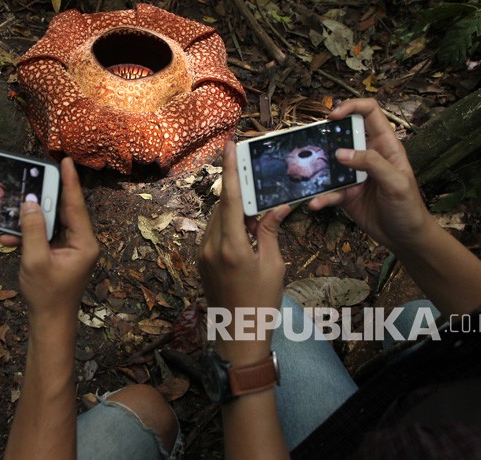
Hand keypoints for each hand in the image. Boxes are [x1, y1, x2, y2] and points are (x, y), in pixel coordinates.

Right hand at [1, 158, 98, 324]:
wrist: (49, 323)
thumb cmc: (47, 296)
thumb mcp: (35, 260)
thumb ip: (33, 229)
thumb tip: (29, 203)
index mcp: (84, 242)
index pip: (76, 205)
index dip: (69, 181)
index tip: (66, 161)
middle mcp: (81, 242)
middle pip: (63, 211)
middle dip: (44, 198)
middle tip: (32, 177)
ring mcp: (71, 249)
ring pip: (51, 223)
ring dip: (30, 221)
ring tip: (12, 215)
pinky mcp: (60, 254)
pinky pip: (45, 237)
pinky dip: (29, 236)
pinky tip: (10, 238)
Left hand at [199, 141, 289, 362]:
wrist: (238, 334)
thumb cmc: (261, 302)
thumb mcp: (273, 265)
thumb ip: (270, 231)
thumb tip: (278, 206)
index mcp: (231, 247)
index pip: (230, 199)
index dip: (230, 170)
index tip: (229, 146)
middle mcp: (211, 246)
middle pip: (223, 206)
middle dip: (240, 192)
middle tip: (257, 181)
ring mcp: (202, 253)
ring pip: (217, 218)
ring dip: (235, 210)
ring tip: (257, 213)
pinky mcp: (201, 260)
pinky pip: (214, 232)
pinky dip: (229, 225)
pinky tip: (246, 231)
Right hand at [308, 99, 432, 253]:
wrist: (405, 238)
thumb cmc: (408, 208)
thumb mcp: (396, 183)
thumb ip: (372, 164)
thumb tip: (341, 153)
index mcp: (385, 145)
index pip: (370, 113)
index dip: (352, 107)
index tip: (333, 116)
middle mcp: (368, 155)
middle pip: (343, 135)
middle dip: (326, 137)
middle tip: (312, 142)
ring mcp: (355, 174)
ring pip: (331, 163)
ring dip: (318, 168)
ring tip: (306, 173)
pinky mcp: (345, 193)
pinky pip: (328, 191)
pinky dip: (321, 196)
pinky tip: (315, 203)